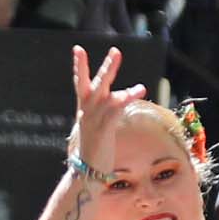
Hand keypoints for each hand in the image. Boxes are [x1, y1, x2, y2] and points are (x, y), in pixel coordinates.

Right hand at [68, 45, 145, 169]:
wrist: (86, 170)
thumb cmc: (93, 147)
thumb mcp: (96, 125)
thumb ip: (105, 109)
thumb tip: (119, 98)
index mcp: (84, 108)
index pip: (80, 82)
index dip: (79, 66)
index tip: (78, 49)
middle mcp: (87, 111)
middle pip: (97, 84)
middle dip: (108, 68)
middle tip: (116, 51)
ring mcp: (94, 119)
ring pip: (109, 97)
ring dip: (126, 92)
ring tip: (141, 88)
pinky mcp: (103, 129)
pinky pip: (116, 111)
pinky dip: (126, 101)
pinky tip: (138, 93)